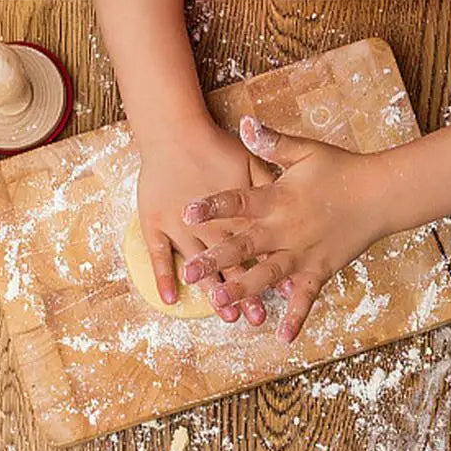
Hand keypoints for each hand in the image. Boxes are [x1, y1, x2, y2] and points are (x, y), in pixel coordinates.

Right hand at [138, 119, 272, 324]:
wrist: (173, 132)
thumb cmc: (213, 144)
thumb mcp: (250, 161)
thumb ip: (272, 181)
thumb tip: (294, 200)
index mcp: (234, 212)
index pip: (255, 247)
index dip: (269, 269)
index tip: (283, 292)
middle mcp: (209, 225)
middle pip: (231, 263)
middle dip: (245, 291)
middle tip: (256, 318)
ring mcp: (180, 227)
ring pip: (199, 265)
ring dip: (213, 291)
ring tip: (225, 315)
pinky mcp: (155, 223)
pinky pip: (159, 255)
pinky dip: (163, 277)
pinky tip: (170, 299)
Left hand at [182, 116, 389, 342]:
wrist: (381, 193)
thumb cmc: (339, 169)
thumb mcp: (304, 151)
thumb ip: (271, 142)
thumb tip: (243, 123)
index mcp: (277, 198)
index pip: (238, 201)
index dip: (212, 206)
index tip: (187, 211)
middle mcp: (285, 229)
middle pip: (244, 246)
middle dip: (216, 259)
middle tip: (190, 272)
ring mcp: (302, 253)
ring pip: (267, 275)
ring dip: (244, 290)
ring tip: (220, 302)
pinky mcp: (320, 269)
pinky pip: (306, 296)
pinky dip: (296, 315)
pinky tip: (281, 336)